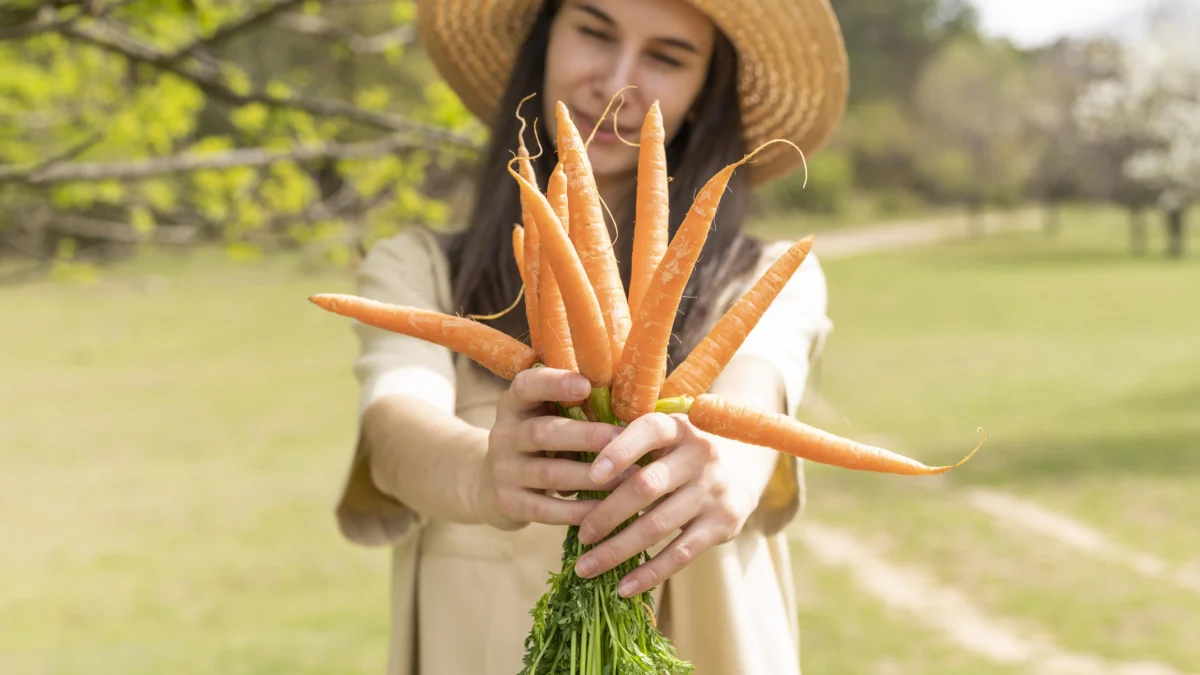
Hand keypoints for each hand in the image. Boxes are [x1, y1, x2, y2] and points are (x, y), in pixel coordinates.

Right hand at [473, 367, 626, 530]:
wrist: (489, 484)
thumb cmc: (536, 442)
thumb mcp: (541, 416)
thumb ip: (572, 406)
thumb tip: (628, 396)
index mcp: (514, 405)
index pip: (526, 386)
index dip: (553, 383)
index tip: (586, 385)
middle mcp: (504, 434)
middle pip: (543, 432)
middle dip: (587, 436)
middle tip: (625, 438)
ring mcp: (504, 471)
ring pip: (549, 474)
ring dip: (592, 477)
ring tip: (629, 478)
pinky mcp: (509, 503)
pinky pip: (547, 509)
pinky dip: (578, 510)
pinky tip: (605, 510)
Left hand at [570, 412, 756, 596]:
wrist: (742, 467)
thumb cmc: (679, 452)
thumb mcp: (662, 438)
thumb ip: (624, 446)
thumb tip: (562, 474)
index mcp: (678, 426)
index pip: (648, 431)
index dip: (619, 451)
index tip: (591, 475)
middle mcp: (700, 455)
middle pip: (646, 486)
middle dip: (607, 514)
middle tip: (581, 536)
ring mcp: (713, 490)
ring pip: (658, 525)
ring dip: (618, 550)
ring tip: (586, 567)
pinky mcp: (723, 523)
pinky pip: (681, 554)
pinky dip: (649, 573)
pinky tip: (623, 587)